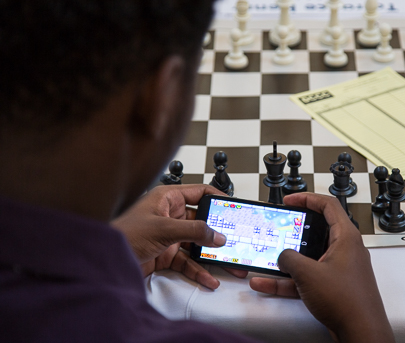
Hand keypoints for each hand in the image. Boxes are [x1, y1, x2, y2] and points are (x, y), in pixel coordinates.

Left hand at [111, 184, 246, 288]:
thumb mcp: (163, 229)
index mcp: (167, 198)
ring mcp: (168, 235)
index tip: (233, 207)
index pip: (200, 193)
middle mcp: (169, 215)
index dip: (218, 198)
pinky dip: (198, 269)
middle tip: (234, 239)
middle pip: (201, 221)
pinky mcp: (165, 254)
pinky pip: (187, 261)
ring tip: (227, 264)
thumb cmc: (123, 235)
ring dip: (211, 255)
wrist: (103, 260)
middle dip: (218, 233)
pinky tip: (208, 278)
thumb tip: (217, 234)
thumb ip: (194, 230)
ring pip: (196, 243)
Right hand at [249, 193, 393, 342]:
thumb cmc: (348, 302)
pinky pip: (308, 276)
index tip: (291, 199)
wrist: (361, 332)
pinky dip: (290, 279)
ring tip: (269, 257)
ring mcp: (340, 268)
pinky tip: (269, 282)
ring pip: (310, 256)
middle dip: (295, 230)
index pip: (328, 205)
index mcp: (346, 237)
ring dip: (288, 259)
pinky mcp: (333, 285)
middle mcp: (345, 249)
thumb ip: (289, 258)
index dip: (307, 198)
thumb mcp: (308, 273)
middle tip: (281, 226)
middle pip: (318, 229)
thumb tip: (282, 256)